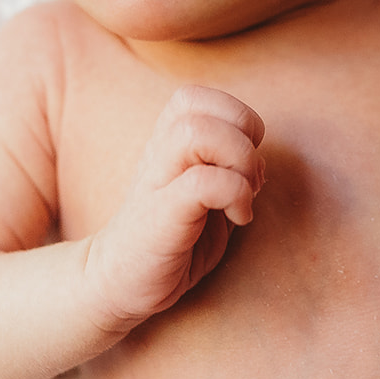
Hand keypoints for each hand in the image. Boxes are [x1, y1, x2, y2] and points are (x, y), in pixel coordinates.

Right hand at [84, 85, 265, 333]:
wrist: (118, 284)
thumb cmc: (173, 240)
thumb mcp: (209, 199)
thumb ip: (232, 171)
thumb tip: (260, 164)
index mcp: (166, 142)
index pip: (195, 95)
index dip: (234, 115)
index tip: (244, 160)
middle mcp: (157, 153)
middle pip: (195, 102)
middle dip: (242, 132)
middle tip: (250, 176)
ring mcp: (155, 182)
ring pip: (196, 132)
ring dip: (239, 159)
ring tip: (244, 195)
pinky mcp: (159, 216)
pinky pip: (201, 183)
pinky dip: (235, 194)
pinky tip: (239, 219)